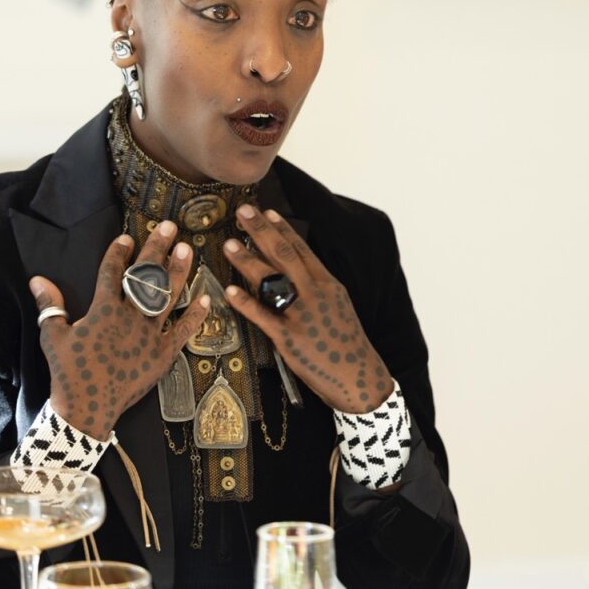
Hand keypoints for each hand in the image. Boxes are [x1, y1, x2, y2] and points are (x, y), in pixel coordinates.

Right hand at [29, 221, 209, 440]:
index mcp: (103, 310)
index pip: (112, 272)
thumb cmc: (68, 372)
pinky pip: (182, 331)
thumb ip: (50, 305)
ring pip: (167, 296)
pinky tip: (206, 298)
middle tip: (169, 226)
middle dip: (157, 248)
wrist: (87, 409)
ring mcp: (149, 334)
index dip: (119, 253)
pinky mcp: (163, 354)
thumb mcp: (53, 336)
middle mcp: (129, 316)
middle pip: (145, 276)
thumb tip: (37, 279)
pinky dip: (195, 316)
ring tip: (187, 249)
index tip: (128, 237)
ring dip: (178, 271)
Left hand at [222, 204, 390, 413]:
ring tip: (229, 244)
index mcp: (327, 283)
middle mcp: (314, 294)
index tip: (266, 211)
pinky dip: (245, 302)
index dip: (281, 229)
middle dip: (261, 231)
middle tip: (243, 211)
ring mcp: (302, 315)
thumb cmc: (344, 341)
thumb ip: (316, 285)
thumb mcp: (337, 304)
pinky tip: (229, 290)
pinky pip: (263, 316)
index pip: (301, 249)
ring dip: (248, 260)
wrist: (359, 377)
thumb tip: (295, 265)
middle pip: (283, 255)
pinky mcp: (290, 338)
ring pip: (271, 280)